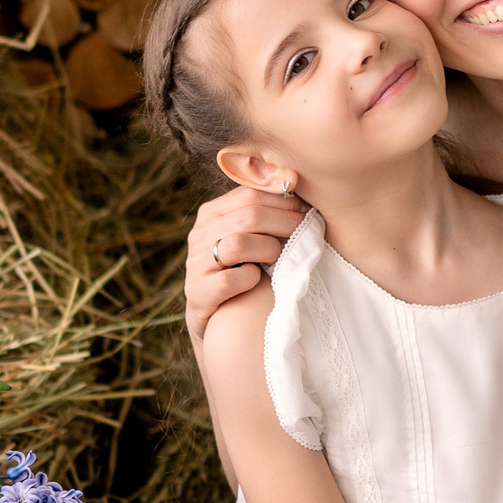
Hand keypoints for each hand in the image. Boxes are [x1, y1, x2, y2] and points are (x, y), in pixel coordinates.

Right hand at [187, 185, 308, 346]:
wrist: (218, 322)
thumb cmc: (243, 272)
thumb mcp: (250, 238)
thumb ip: (265, 213)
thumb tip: (296, 180)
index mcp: (212, 213)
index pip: (249, 194)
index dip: (284, 200)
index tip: (308, 209)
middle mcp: (199, 234)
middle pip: (249, 216)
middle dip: (285, 222)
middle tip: (307, 232)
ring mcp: (195, 264)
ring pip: (238, 244)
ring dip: (268, 250)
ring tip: (279, 259)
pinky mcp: (197, 293)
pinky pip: (229, 280)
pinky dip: (250, 279)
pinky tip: (258, 281)